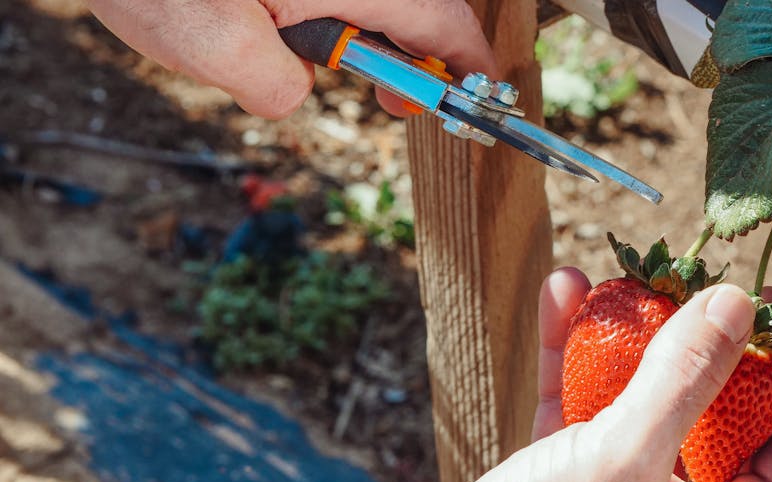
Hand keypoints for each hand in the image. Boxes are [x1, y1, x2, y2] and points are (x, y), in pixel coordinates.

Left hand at [86, 0, 497, 118]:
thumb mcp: (214, 47)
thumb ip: (280, 87)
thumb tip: (298, 92)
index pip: (443, 23)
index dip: (468, 67)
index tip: (478, 97)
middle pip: (417, 7)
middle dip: (413, 56)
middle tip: (389, 102)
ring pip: (371, 1)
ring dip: (361, 36)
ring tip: (321, 65)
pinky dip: (325, 15)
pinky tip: (277, 28)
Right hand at [320, 268, 771, 481]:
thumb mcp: (624, 458)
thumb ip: (687, 377)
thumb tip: (740, 305)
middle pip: (730, 413)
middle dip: (708, 341)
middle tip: (690, 282)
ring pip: (651, 400)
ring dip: (634, 337)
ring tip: (621, 278)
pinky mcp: (570, 481)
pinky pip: (589, 405)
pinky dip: (577, 354)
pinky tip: (563, 296)